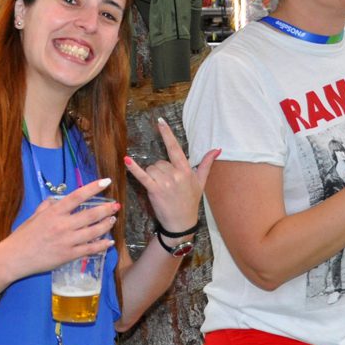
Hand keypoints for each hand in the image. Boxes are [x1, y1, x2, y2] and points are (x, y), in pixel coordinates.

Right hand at [0, 178, 117, 278]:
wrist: (15, 257)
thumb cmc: (23, 236)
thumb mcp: (34, 216)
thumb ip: (47, 206)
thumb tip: (57, 199)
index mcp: (54, 212)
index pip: (77, 196)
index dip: (93, 188)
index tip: (106, 182)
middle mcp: (62, 225)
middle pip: (90, 214)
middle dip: (106, 208)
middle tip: (116, 205)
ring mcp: (67, 241)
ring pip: (93, 231)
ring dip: (106, 225)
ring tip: (113, 220)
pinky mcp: (68, 255)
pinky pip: (90, 249)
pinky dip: (102, 245)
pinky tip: (109, 242)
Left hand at [124, 118, 220, 234]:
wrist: (181, 223)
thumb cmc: (190, 201)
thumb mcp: (201, 182)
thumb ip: (206, 164)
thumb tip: (217, 149)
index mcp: (186, 170)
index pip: (175, 148)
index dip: (167, 134)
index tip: (160, 121)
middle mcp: (176, 174)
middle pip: (159, 161)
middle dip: (160, 170)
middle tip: (167, 185)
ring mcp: (165, 182)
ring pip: (151, 168)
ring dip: (152, 175)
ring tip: (161, 188)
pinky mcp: (155, 190)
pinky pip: (143, 176)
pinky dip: (134, 168)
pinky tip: (126, 160)